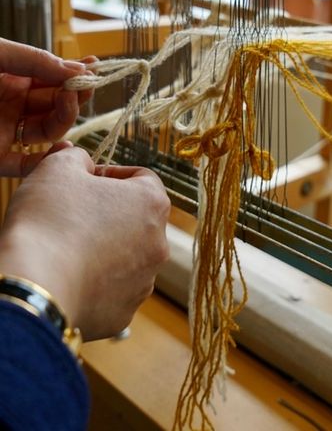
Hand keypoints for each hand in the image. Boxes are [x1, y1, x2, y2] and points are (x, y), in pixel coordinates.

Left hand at [0, 38, 91, 176]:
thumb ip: (35, 60)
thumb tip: (78, 70)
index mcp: (11, 80)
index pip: (52, 81)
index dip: (74, 76)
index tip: (94, 69)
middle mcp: (11, 106)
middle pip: (55, 107)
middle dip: (74, 96)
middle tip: (85, 85)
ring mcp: (4, 131)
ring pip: (47, 132)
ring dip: (66, 118)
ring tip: (69, 100)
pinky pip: (22, 165)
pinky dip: (45, 161)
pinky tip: (63, 147)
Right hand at [0, 147, 169, 340]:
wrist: (33, 285)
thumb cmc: (49, 220)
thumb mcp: (58, 168)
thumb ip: (76, 157)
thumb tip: (81, 161)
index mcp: (152, 203)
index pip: (142, 177)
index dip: (111, 174)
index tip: (85, 180)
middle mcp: (158, 244)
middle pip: (136, 219)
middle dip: (108, 213)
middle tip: (72, 213)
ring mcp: (143, 282)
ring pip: (126, 256)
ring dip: (104, 249)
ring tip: (67, 247)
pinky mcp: (123, 314)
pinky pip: (112, 291)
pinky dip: (95, 283)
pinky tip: (69, 276)